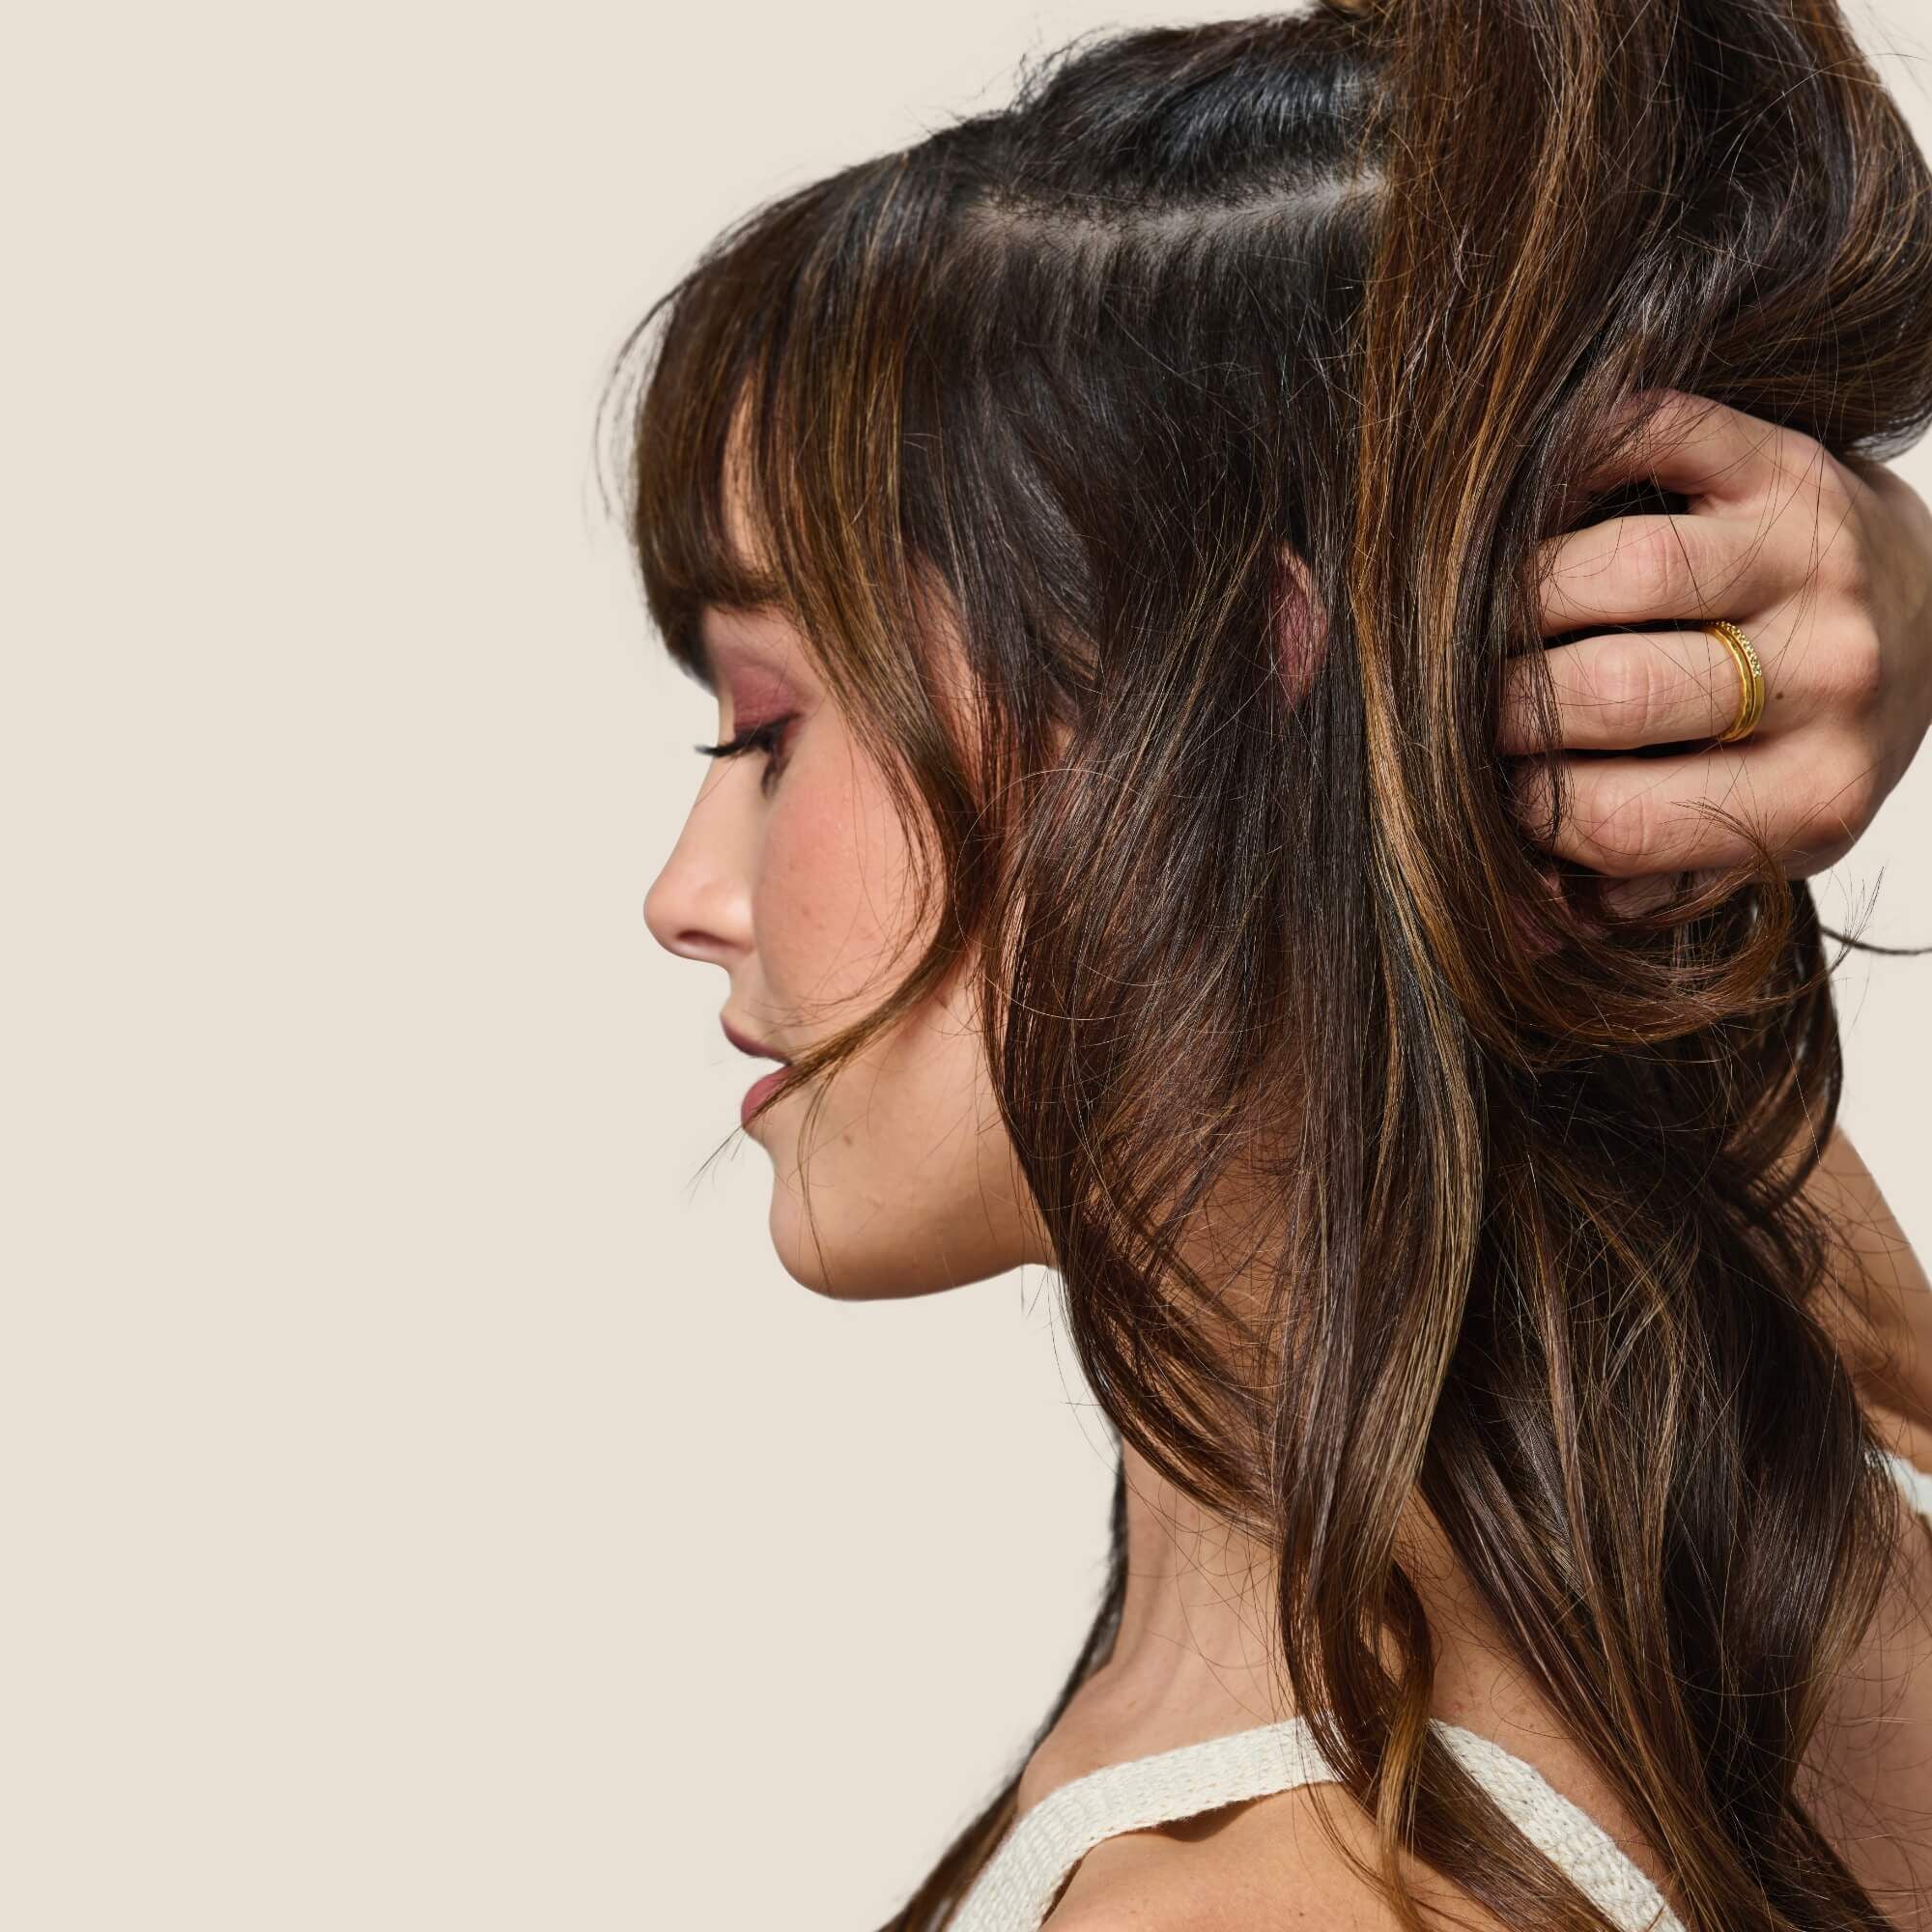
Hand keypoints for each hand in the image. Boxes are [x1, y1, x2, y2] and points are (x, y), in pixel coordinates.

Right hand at [1502, 390, 1931, 897]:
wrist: (1927, 623)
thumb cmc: (1795, 745)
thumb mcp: (1742, 844)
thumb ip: (1627, 886)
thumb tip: (1509, 927)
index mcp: (1812, 796)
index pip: (1618, 820)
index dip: (1519, 812)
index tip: (1487, 794)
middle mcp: (1833, 678)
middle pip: (1613, 692)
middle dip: (1506, 708)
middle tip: (1474, 710)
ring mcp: (1816, 560)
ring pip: (1626, 569)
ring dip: (1517, 596)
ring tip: (1490, 624)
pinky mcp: (1792, 464)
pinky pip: (1656, 437)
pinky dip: (1573, 458)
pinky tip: (1529, 508)